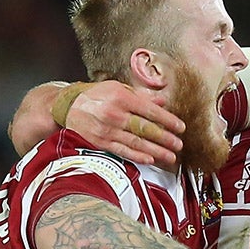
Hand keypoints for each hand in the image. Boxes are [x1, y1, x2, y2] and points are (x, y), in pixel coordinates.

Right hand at [65, 80, 184, 167]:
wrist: (69, 106)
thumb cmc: (97, 95)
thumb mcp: (118, 88)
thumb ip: (141, 95)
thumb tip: (162, 99)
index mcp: (121, 97)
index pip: (150, 110)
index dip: (167, 120)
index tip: (180, 127)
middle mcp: (114, 114)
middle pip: (145, 128)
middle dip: (165, 138)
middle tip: (179, 144)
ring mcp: (107, 130)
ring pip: (136, 142)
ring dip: (155, 150)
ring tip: (170, 156)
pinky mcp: (101, 142)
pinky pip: (122, 151)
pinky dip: (137, 156)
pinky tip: (150, 159)